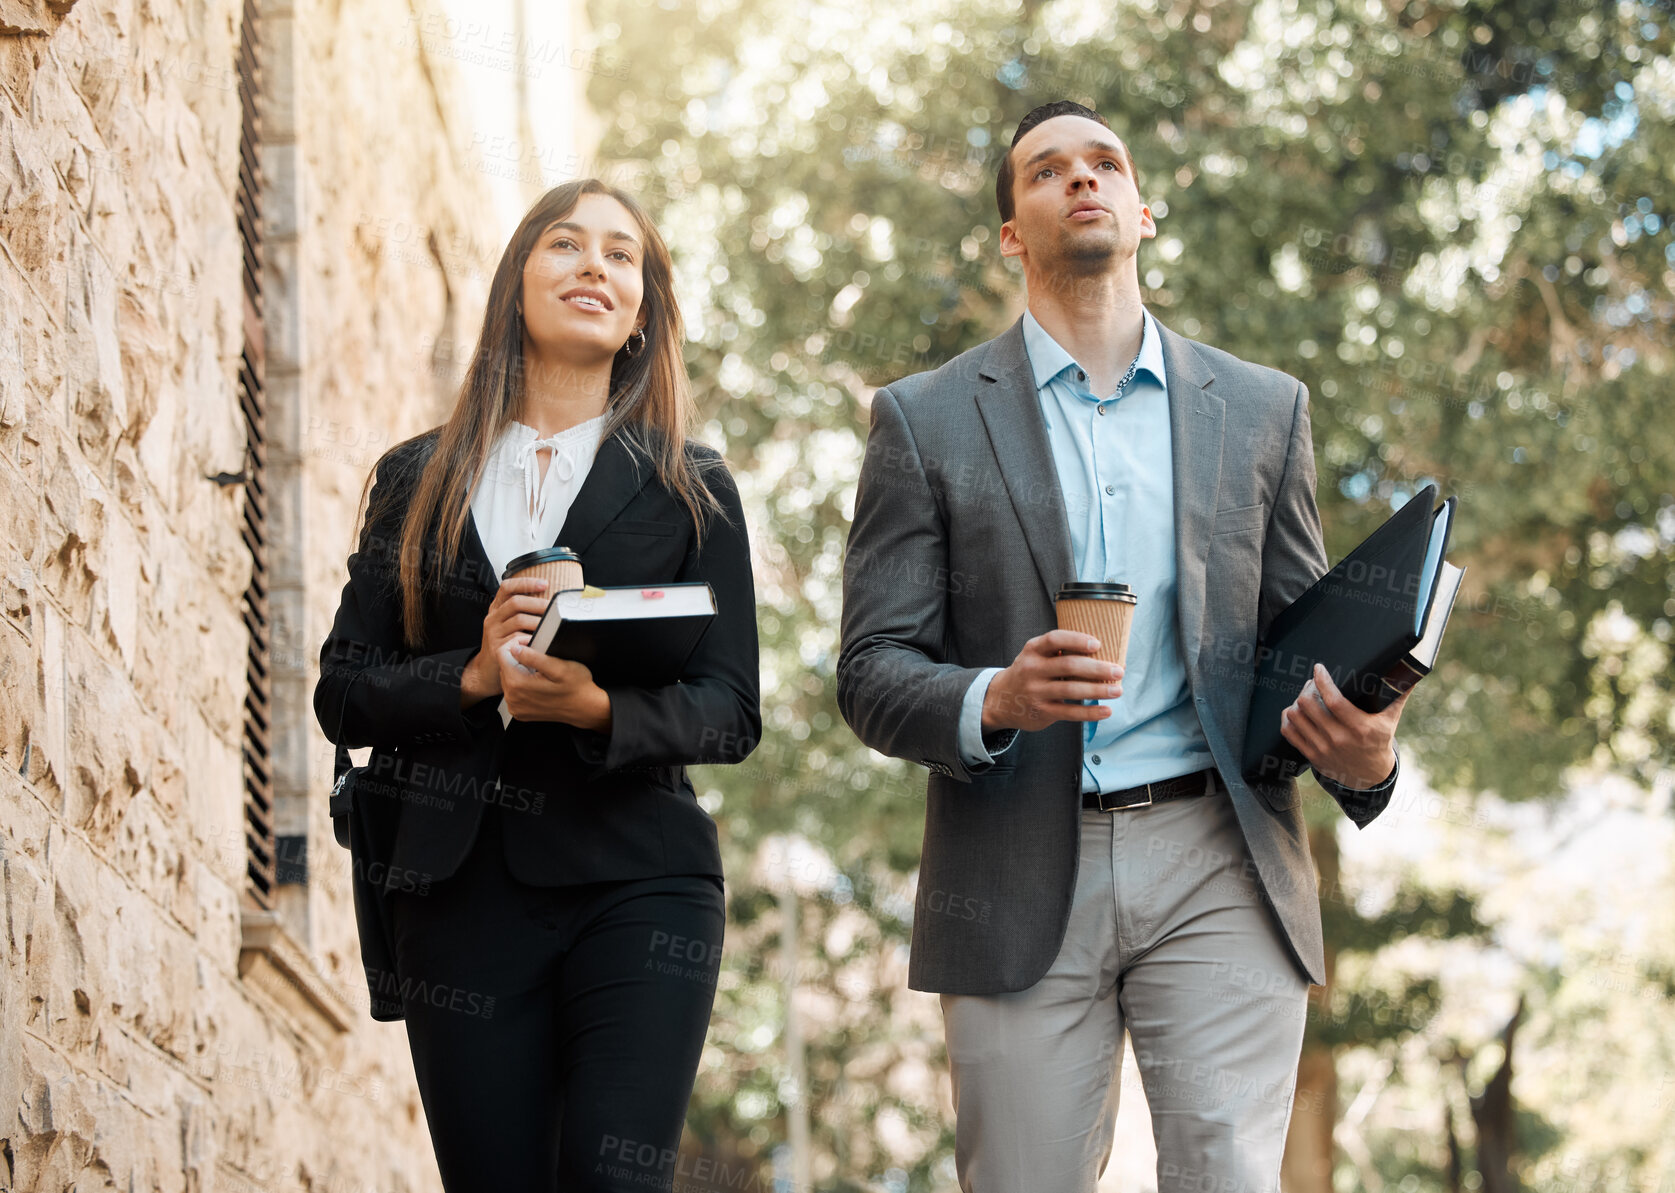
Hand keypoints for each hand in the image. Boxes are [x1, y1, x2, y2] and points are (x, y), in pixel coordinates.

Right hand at [460, 577, 549, 706]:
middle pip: (516, 602)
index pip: (507, 587)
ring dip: (539, 622)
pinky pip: (517, 639)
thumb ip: (525, 612)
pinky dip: (533, 638)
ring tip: (553, 626)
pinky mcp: (497, 648)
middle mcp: (492, 618)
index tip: (545, 584)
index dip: (526, 583)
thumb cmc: (506, 645)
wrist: (487, 670)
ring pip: (518, 620)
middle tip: (555, 609)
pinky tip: (543, 641)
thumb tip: (553, 603)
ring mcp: (493, 633)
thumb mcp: (510, 625)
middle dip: (538, 603)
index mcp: (496, 608)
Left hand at [499, 642, 612, 731]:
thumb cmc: (577, 687)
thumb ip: (534, 657)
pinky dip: (522, 684)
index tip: (531, 644)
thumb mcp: (559, 667)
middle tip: (539, 658)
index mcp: (518, 684)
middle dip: (518, 658)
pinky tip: (538, 683)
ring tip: (540, 671)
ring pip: (507, 678)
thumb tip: (515, 649)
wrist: (585, 708)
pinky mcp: (520, 712)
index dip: (516, 644)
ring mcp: (515, 707)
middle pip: (504, 666)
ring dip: (520, 671)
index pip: (502, 654)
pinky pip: (513, 692)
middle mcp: (512, 698)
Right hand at [981, 629, 1123, 733]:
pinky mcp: (1041, 711)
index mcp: (1033, 649)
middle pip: (1068, 666)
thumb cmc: (1030, 673)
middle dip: (1097, 669)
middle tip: (1118, 671)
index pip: (1054, 639)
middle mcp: (1032, 669)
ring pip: (1071, 690)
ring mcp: (1036, 691)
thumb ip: (1063, 653)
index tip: (1097, 644)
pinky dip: (1090, 712)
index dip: (1076, 640)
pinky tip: (1106, 710)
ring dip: (1098, 690)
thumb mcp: (1037, 656)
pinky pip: (1069, 713)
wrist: (1002, 700)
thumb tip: (1107, 656)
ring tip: (1117, 691)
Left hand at [1281, 663, 1406, 788]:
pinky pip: (1289, 732)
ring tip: (1305, 696)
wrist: (1370, 775)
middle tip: (1313, 683)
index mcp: (1360, 728)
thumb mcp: (1391, 719)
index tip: (1319, 668)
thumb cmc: (1379, 740)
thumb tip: (1408, 672)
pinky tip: (1295, 711)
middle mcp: (1339, 739)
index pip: (1334, 700)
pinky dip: (1288, 718)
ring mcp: (1323, 749)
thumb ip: (1398, 694)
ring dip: (1297, 702)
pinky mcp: (1312, 756)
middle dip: (1308, 688)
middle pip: (1309, 705)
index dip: (1322, 681)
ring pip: (1296, 717)